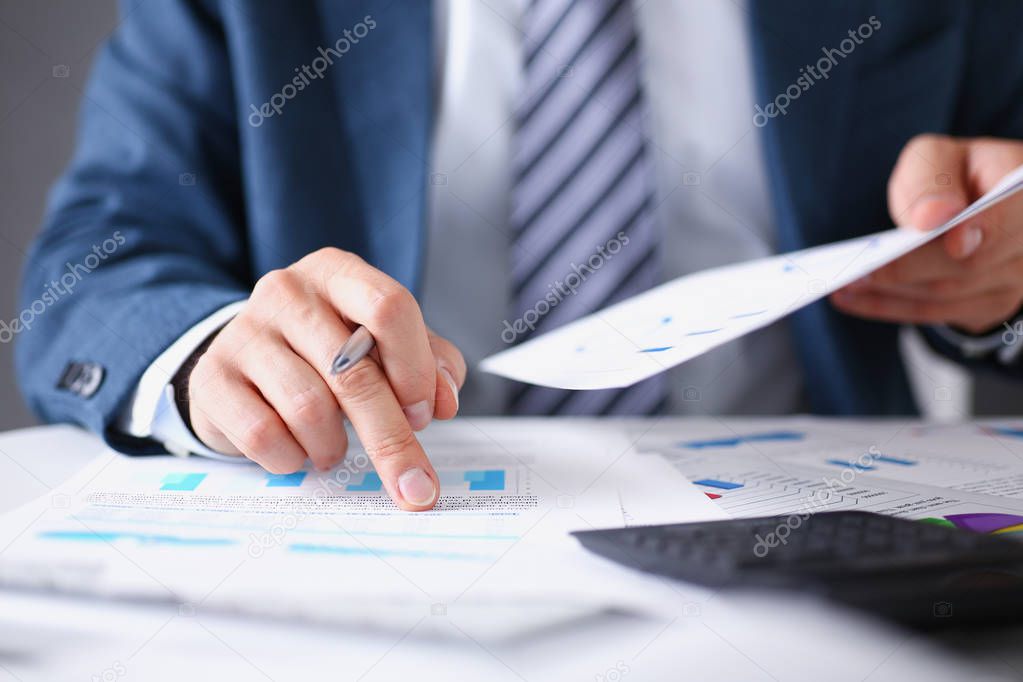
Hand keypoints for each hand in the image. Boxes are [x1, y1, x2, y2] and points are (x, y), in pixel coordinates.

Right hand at [184, 248, 464, 510]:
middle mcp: (287, 291)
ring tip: (333, 447)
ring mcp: (244, 332)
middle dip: (393, 440)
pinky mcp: (211, 377)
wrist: (244, 360)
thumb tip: (443, 400)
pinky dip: (291, 457)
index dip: (415, 368)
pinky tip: (296, 448)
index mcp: (338, 272)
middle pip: (354, 372)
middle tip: (416, 489)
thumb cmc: (329, 351)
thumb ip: (430, 363)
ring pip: (310, 408)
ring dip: (333, 446)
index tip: (424, 414)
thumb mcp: (385, 343)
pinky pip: (263, 435)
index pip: (389, 307)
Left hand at [832, 134, 1022, 332]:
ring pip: (948, 293)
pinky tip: (848, 298)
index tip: (955, 241)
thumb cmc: (953, 175)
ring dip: (891, 291)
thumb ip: (933, 177)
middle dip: (910, 267)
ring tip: (842, 282)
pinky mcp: (988, 305)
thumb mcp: (938, 158)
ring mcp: (1015, 279)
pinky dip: (886, 306)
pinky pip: (935, 312)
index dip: (987, 229)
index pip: (1012, 216)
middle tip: (859, 269)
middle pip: (972, 264)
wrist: (973, 204)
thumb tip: (933, 216)